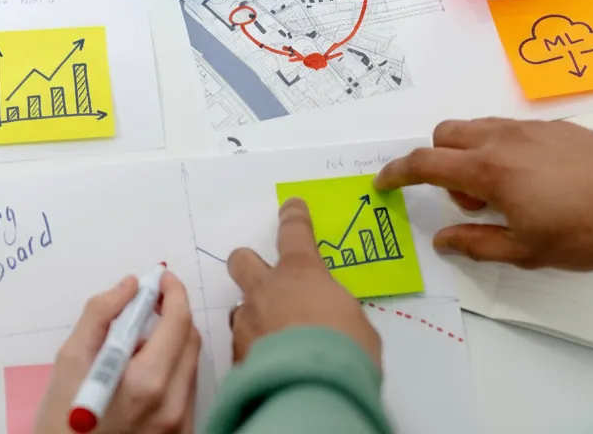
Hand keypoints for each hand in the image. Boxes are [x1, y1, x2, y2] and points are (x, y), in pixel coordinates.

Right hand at [35, 273, 199, 433]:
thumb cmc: (61, 422)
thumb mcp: (69, 362)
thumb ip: (100, 315)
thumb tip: (129, 286)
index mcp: (146, 381)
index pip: (178, 321)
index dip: (173, 292)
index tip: (160, 278)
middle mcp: (172, 404)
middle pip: (191, 339)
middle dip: (173, 314)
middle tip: (146, 305)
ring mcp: (180, 424)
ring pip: (189, 364)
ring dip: (171, 343)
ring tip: (133, 347)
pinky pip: (186, 390)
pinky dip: (171, 370)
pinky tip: (140, 376)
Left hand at [228, 199, 380, 367]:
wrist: (310, 387)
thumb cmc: (346, 349)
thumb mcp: (355, 323)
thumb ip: (337, 313)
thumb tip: (331, 321)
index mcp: (301, 274)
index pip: (294, 233)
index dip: (293, 218)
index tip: (291, 206)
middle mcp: (266, 290)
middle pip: (241, 260)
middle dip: (249, 265)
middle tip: (266, 281)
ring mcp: (247, 322)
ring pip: (238, 307)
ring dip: (253, 316)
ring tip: (273, 337)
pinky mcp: (237, 354)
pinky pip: (241, 345)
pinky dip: (253, 351)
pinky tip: (269, 365)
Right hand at [374, 118, 592, 270]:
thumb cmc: (583, 232)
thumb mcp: (525, 251)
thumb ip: (476, 243)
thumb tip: (444, 239)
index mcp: (487, 170)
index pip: (424, 163)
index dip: (396, 173)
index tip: (383, 183)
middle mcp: (502, 140)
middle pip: (445, 134)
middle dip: (438, 161)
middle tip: (469, 200)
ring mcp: (530, 129)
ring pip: (478, 127)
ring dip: (470, 153)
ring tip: (503, 192)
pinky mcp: (556, 127)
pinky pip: (510, 129)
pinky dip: (502, 148)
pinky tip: (532, 179)